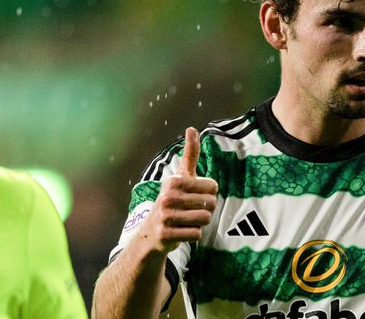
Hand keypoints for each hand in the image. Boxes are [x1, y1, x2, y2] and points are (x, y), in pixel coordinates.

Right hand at [138, 127, 217, 253]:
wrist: (150, 234)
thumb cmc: (172, 201)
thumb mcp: (180, 177)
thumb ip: (190, 154)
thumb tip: (192, 128)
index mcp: (174, 181)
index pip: (214, 187)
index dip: (208, 194)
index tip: (193, 196)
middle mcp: (167, 197)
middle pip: (212, 204)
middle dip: (206, 209)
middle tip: (189, 211)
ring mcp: (165, 217)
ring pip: (205, 219)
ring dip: (200, 223)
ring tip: (186, 221)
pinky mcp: (165, 235)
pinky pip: (196, 234)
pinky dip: (193, 235)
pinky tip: (181, 232)